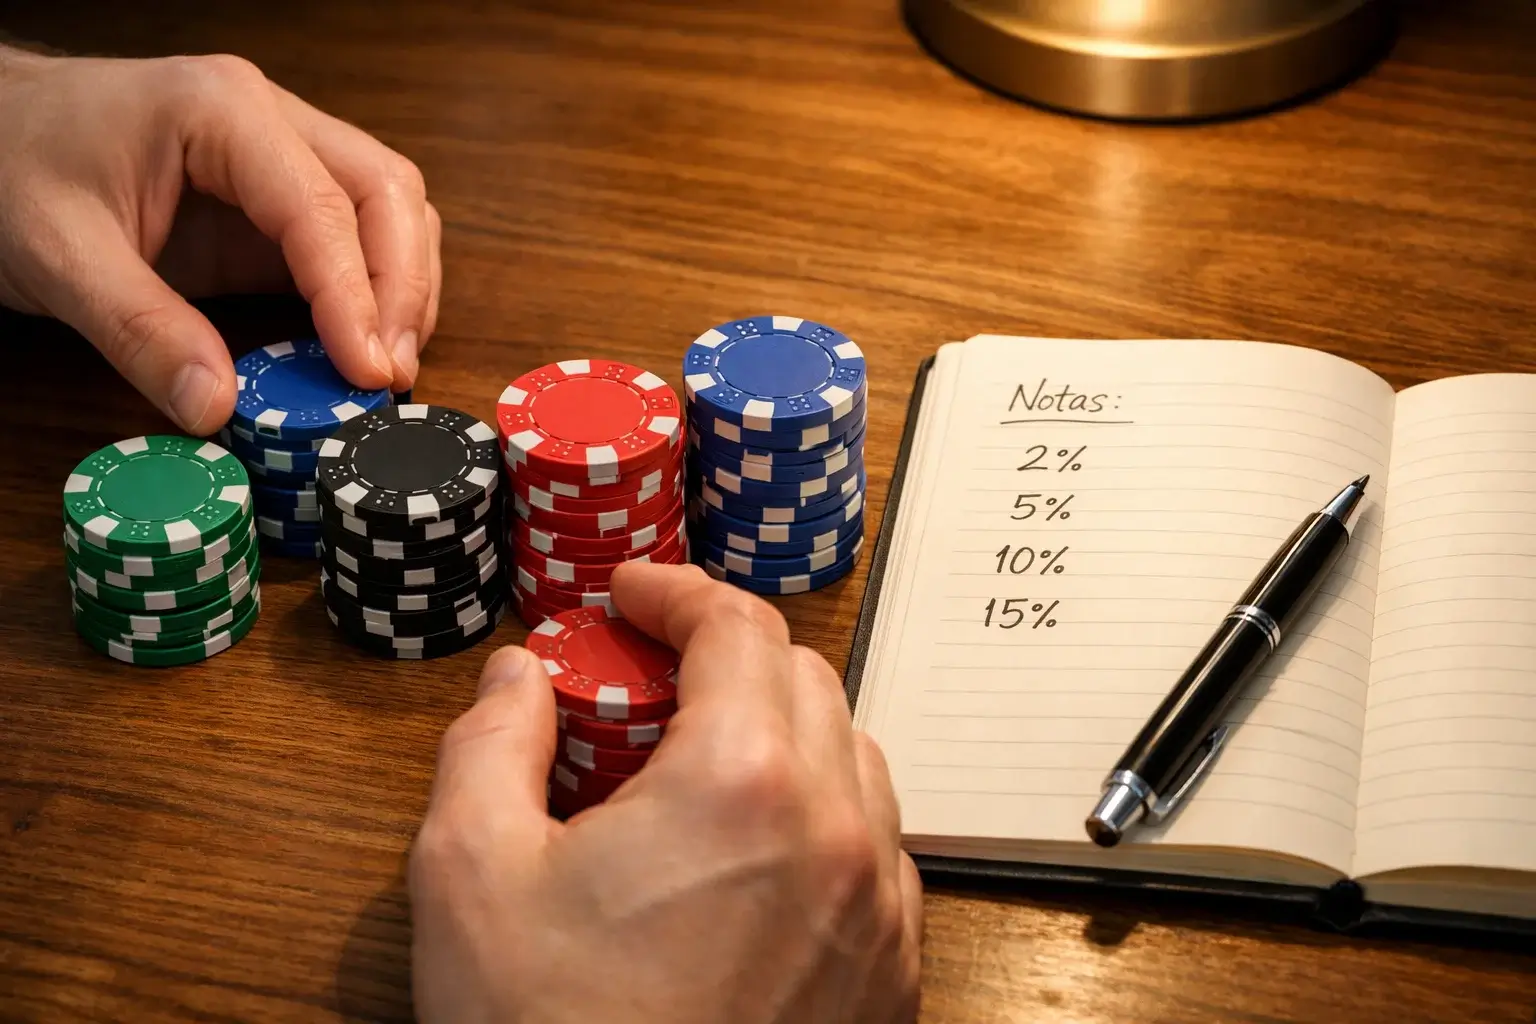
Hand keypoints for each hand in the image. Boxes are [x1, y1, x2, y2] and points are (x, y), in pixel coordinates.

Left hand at [0, 46, 439, 432]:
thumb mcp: (58, 256)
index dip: (357, 295)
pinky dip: (375, 290)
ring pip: (390, 209)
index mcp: (221, 112)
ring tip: (386, 366)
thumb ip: (139, 332)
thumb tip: (216, 408)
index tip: (370, 372)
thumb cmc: (11, 165)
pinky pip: (356, 236)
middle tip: (390, 375)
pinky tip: (360, 345)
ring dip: (403, 289)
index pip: (322, 206)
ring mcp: (281, 153)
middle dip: (403, 289)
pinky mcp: (276, 198)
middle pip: (386, 193)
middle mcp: (269, 119)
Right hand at [408, 562, 923, 1023]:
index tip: (630, 593)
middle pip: (802, 679)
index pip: (738, 627)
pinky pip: (875, 846)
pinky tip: (751, 854)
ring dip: (779, 730)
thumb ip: (490, 744)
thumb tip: (518, 676)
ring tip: (696, 763)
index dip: (678, 591)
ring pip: (852, 757)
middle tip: (646, 680)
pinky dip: (819, 813)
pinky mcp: (892, 971)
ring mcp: (878, 906)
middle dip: (724, 656)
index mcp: (743, 783)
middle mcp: (837, 831)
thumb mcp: (470, 877)